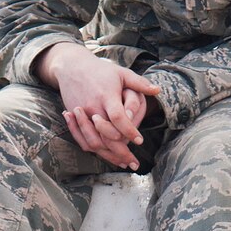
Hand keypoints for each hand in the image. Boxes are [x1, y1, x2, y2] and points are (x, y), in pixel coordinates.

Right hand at [36, 44, 160, 170]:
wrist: (72, 67)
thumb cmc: (100, 70)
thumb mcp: (121, 73)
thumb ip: (139, 83)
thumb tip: (158, 90)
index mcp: (106, 96)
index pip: (118, 118)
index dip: (129, 130)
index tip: (140, 141)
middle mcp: (93, 107)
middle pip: (106, 135)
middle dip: (121, 151)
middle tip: (134, 162)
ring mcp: (83, 115)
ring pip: (95, 142)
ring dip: (110, 155)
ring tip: (124, 163)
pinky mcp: (76, 120)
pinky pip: (85, 140)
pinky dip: (98, 151)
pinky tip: (110, 157)